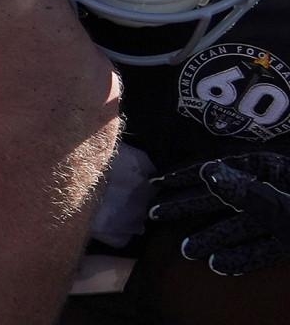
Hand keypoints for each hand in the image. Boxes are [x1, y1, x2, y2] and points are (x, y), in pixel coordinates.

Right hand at [151, 152, 289, 276]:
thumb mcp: (284, 207)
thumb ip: (248, 193)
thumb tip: (207, 172)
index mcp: (273, 170)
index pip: (221, 167)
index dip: (186, 174)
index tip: (155, 182)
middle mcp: (274, 187)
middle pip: (225, 197)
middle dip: (190, 207)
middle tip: (155, 214)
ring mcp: (283, 215)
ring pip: (242, 224)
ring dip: (213, 237)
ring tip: (186, 250)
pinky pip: (263, 248)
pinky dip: (242, 256)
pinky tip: (219, 265)